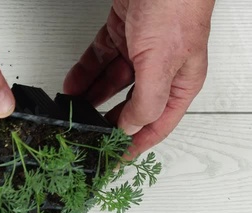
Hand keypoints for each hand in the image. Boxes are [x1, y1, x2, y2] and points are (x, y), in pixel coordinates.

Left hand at [64, 0, 214, 157]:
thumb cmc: (175, 4)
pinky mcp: (121, 33)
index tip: (113, 159)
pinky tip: (72, 86)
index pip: (155, 124)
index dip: (134, 145)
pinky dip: (84, 73)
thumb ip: (148, 100)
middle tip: (86, 136)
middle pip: (130, 105)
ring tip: (72, 113)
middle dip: (107, 121)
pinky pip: (99, 59)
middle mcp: (160, 69)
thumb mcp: (162, 62)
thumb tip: (132, 129)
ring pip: (111, 83)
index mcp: (180, 82)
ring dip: (91, 97)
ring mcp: (140, 50)